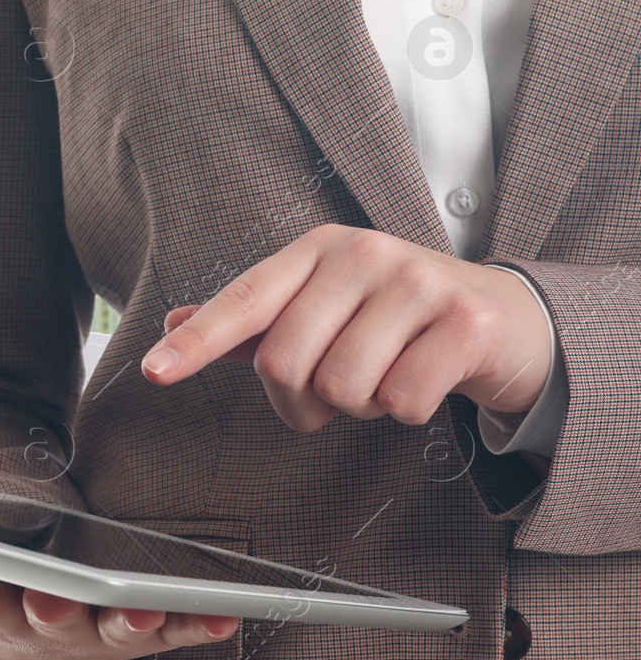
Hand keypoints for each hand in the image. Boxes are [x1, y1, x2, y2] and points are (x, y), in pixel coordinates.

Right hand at [0, 532, 238, 659]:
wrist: (44, 647)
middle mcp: (40, 625)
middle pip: (39, 615)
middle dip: (43, 604)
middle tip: (46, 594)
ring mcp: (93, 630)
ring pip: (110, 627)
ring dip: (127, 618)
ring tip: (145, 607)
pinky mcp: (139, 630)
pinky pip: (173, 630)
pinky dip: (197, 625)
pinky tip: (224, 617)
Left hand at [141, 225, 552, 430]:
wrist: (504, 318)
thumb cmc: (394, 317)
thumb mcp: (323, 306)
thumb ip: (255, 320)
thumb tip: (176, 318)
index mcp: (316, 249)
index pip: (244, 300)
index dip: (197, 340)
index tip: (154, 372)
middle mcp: (362, 253)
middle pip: (285, 361)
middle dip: (301, 400)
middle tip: (333, 395)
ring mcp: (417, 282)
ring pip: (343, 387)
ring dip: (358, 406)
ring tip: (385, 376)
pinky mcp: (465, 322)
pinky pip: (401, 401)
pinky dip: (405, 410)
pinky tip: (424, 380)